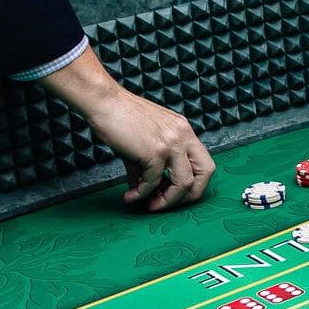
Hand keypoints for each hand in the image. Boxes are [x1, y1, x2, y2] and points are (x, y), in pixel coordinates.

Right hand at [41, 49, 213, 212]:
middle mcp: (183, 135)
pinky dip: (142, 194)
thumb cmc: (120, 118)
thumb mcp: (144, 140)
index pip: (205, 163)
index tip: (176, 194)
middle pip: (204, 174)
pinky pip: (152, 181)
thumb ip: (148, 165)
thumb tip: (143, 189)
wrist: (103, 102)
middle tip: (169, 204)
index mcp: (184, 131)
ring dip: (166, 201)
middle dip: (189, 195)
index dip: (196, 184)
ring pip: (183, 182)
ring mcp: (171, 143)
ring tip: (150, 206)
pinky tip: (131, 196)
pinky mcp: (154, 150)